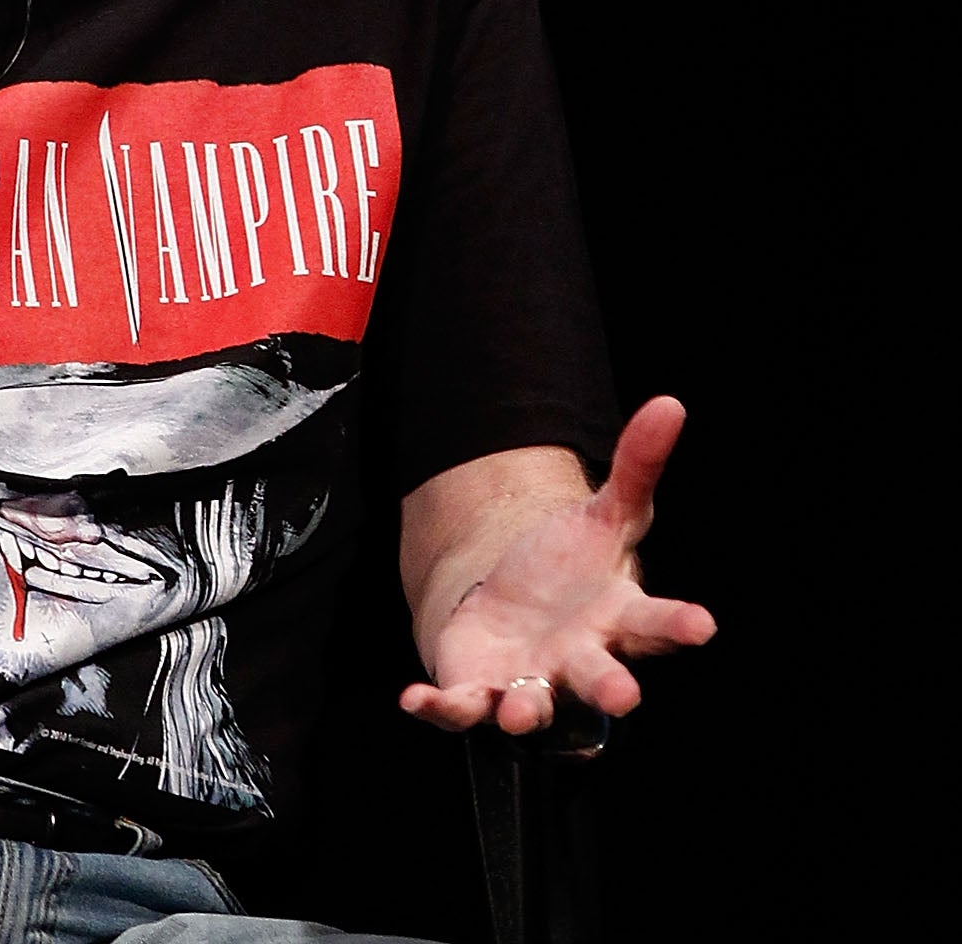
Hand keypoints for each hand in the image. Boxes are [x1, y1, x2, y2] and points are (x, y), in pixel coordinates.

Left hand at [401, 396, 715, 738]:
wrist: (520, 608)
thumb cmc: (578, 570)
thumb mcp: (608, 513)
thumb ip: (637, 466)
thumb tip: (670, 403)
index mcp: (617, 619)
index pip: (655, 622)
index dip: (679, 625)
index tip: (704, 625)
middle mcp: (578, 660)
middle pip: (597, 676)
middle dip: (609, 688)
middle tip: (624, 698)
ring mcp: (530, 682)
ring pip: (531, 704)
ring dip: (524, 710)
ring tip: (518, 714)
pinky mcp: (480, 688)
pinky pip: (459, 704)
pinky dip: (439, 705)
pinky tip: (413, 698)